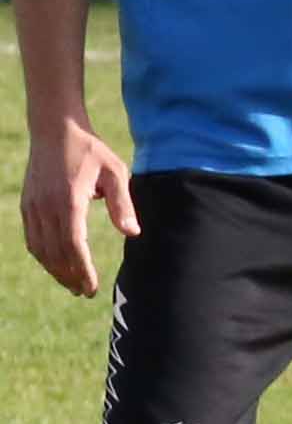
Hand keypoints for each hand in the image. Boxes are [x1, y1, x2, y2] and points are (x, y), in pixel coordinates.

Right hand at [22, 122, 136, 297]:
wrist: (55, 130)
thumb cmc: (91, 151)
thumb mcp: (115, 172)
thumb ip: (122, 203)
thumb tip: (132, 233)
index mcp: (69, 200)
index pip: (74, 245)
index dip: (83, 270)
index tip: (93, 287)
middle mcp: (46, 207)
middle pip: (55, 253)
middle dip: (70, 276)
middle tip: (85, 292)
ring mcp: (33, 207)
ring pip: (40, 249)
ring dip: (55, 270)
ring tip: (72, 284)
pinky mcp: (27, 205)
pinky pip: (32, 239)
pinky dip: (43, 256)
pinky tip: (56, 265)